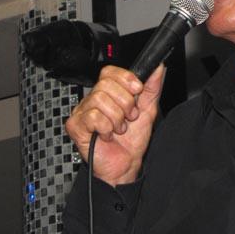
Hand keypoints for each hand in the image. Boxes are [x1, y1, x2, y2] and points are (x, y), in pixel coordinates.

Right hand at [65, 64, 164, 185]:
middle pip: (105, 84)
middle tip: (128, 117)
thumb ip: (152, 88)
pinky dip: (106, 128)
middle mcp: (92, 100)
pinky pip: (93, 116)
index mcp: (108, 94)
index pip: (109, 72)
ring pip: (99, 99)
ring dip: (116, 118)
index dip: (125, 79)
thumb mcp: (148, 110)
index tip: (137, 91)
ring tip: (118, 128)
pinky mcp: (75, 126)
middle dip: (125, 103)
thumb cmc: (132, 141)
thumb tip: (158, 68)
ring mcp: (82, 112)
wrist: (125, 166)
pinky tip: (107, 135)